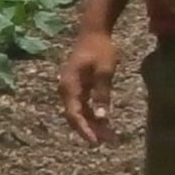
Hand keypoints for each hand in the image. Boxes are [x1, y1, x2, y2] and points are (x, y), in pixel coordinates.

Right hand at [58, 28, 117, 145]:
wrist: (94, 32)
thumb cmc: (100, 49)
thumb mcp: (104, 71)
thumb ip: (102, 94)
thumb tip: (102, 117)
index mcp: (69, 85)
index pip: (74, 113)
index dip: (84, 129)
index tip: (95, 142)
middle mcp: (67, 89)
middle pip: (75, 116)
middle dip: (90, 130)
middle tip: (107, 142)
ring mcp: (72, 88)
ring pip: (80, 112)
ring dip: (92, 124)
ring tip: (108, 136)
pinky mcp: (79, 87)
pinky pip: (83, 106)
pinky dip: (93, 115)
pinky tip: (104, 123)